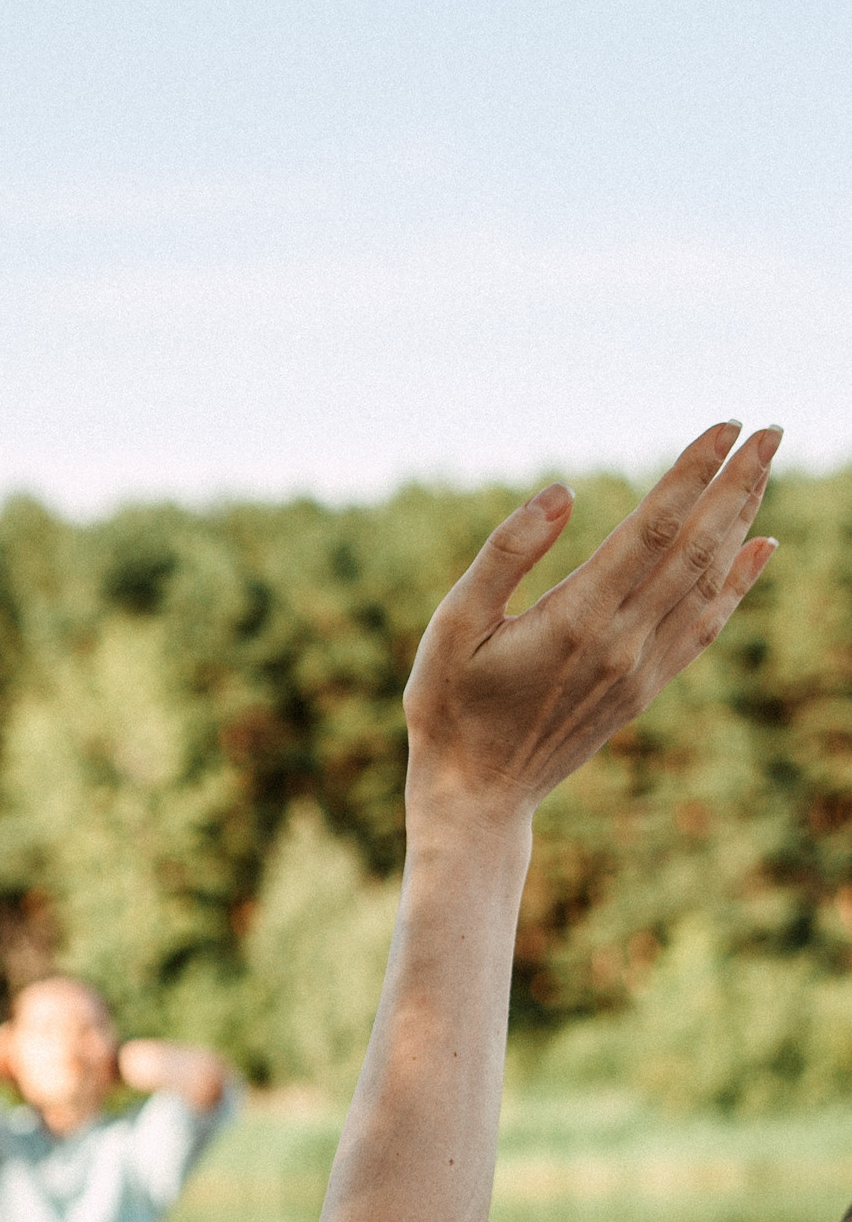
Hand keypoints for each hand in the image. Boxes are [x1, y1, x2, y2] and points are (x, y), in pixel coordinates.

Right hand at [403, 422, 777, 823]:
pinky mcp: (645, 687)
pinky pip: (706, 624)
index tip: (726, 425)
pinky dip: (739, 582)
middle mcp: (623, 643)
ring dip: (743, 520)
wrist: (478, 796)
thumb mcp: (451, 625)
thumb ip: (505, 554)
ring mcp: (641, 669)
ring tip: (765, 468)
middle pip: (698, 549)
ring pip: (708, 582)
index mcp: (576, 619)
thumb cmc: (451, 706)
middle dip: (737, 483)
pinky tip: (761, 547)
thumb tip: (562, 492)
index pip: (654, 529)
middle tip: (771, 429)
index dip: (693, 473)